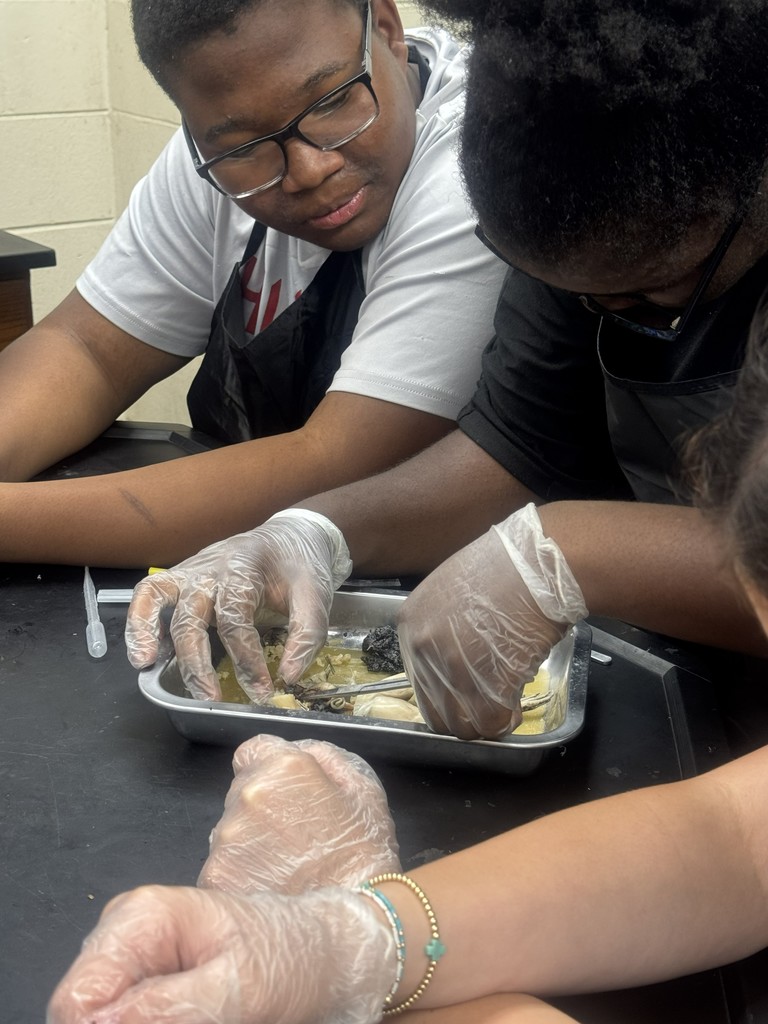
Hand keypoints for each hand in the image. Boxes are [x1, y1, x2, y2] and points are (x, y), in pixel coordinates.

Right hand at [47, 884, 393, 1023]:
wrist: (327, 957)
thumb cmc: (291, 957)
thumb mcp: (236, 987)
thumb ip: (165, 1006)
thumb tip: (93, 1023)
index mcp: (140, 918)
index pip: (77, 998)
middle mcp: (127, 939)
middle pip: (87, 1014)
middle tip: (204, 1020)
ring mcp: (136, 968)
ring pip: (112, 1020)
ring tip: (213, 1017)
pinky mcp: (151, 994)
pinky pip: (136, 1020)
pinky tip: (206, 1019)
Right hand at [124, 510, 351, 701]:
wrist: (290, 535)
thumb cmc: (300, 566)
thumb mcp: (317, 595)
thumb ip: (307, 634)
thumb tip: (289, 676)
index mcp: (244, 569)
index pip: (235, 619)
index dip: (246, 660)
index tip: (263, 690)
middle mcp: (210, 569)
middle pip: (190, 617)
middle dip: (197, 664)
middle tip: (210, 698)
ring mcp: (191, 572)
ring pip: (157, 598)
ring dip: (147, 632)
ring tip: (146, 664)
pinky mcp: (182, 578)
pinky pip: (149, 594)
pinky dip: (139, 620)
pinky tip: (144, 652)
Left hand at [198, 735, 400, 894]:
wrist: (357, 921)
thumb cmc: (363, 853)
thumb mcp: (363, 788)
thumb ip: (322, 756)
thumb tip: (295, 749)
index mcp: (285, 768)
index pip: (251, 751)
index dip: (268, 771)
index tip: (283, 795)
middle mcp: (248, 796)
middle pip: (240, 793)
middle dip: (261, 809)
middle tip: (292, 838)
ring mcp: (227, 840)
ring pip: (229, 832)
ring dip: (248, 844)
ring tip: (284, 868)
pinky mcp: (215, 878)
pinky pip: (222, 868)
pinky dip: (240, 877)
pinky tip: (270, 888)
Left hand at [397, 503, 586, 739]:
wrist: (537, 563)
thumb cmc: (505, 566)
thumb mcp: (452, 588)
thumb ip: (443, 626)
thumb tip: (456, 656)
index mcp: (411, 623)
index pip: (419, 681)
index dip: (448, 692)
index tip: (470, 689)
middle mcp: (422, 648)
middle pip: (437, 712)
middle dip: (465, 714)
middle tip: (489, 703)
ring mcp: (452, 668)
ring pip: (463, 725)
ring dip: (485, 720)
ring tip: (506, 702)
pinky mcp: (485, 683)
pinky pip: (492, 723)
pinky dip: (507, 721)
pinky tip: (518, 704)